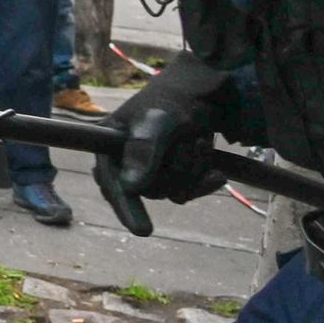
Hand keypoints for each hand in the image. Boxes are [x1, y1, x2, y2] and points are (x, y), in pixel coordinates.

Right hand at [93, 51, 235, 235]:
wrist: (204, 92)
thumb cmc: (173, 99)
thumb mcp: (157, 120)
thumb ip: (143, 151)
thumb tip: (131, 187)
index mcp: (108, 146)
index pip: (113, 183)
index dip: (126, 207)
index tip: (143, 230)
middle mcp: (125, 161)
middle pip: (149, 192)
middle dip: (177, 173)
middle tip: (190, 145)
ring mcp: (150, 170)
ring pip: (172, 192)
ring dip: (192, 171)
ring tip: (199, 142)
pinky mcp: (172, 174)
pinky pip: (187, 192)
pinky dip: (203, 181)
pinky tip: (215, 171)